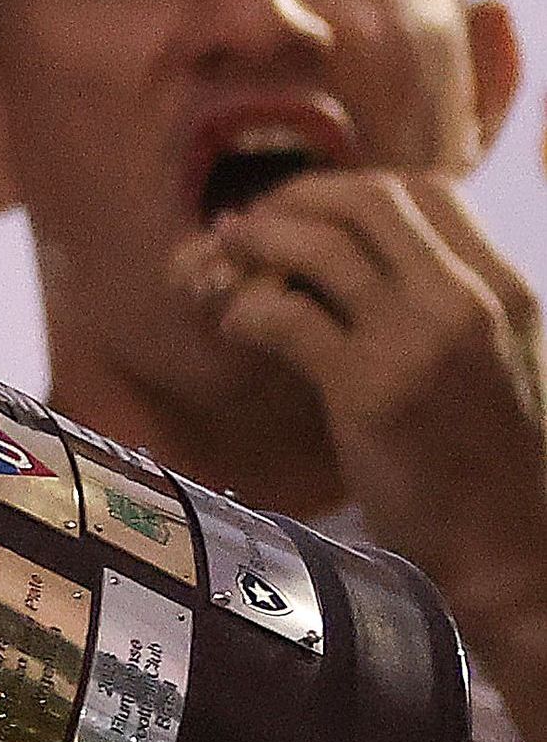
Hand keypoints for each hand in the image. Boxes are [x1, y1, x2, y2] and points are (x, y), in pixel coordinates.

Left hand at [173, 172, 546, 639]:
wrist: (517, 553)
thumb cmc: (496, 462)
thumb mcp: (501, 360)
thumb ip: (448, 304)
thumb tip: (359, 258)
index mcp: (506, 289)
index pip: (426, 190)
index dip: (351, 188)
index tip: (305, 210)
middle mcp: (468, 302)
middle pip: (366, 200)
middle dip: (294, 200)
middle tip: (249, 228)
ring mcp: (421, 343)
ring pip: (318, 245)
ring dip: (257, 243)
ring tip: (223, 261)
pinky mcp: (371, 391)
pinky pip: (284, 315)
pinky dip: (244, 309)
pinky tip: (234, 327)